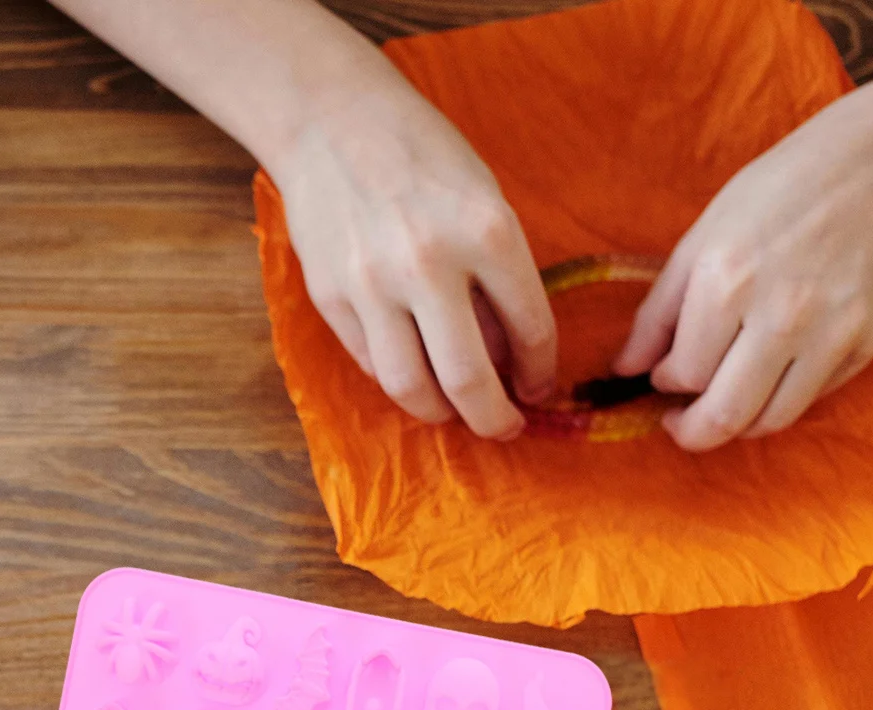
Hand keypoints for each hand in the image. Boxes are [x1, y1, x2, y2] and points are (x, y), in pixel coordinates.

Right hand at [274, 84, 555, 438]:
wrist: (331, 120)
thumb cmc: (421, 155)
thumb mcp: (483, 200)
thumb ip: (498, 277)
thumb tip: (510, 359)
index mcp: (485, 231)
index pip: (530, 330)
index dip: (541, 372)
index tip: (538, 388)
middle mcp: (428, 262)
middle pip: (468, 379)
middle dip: (494, 419)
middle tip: (504, 426)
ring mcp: (373, 284)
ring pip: (410, 387)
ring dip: (440, 413)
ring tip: (453, 409)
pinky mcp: (332, 297)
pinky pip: (372, 364)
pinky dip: (398, 378)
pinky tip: (414, 367)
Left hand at [614, 64, 872, 450]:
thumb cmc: (778, 195)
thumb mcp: (702, 239)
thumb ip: (658, 312)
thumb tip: (625, 371)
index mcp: (729, 281)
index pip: (684, 374)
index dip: (665, 383)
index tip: (665, 375)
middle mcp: (781, 314)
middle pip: (724, 416)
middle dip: (691, 432)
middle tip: (680, 422)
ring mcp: (830, 332)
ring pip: (769, 421)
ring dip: (737, 425)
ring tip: (723, 402)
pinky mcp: (866, 342)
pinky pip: (811, 399)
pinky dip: (782, 399)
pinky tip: (770, 374)